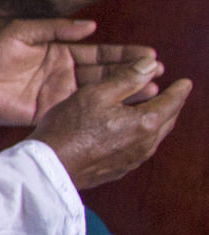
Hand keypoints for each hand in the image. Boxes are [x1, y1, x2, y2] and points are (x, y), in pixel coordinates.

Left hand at [0, 19, 155, 126]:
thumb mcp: (23, 32)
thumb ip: (56, 28)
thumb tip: (91, 26)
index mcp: (60, 50)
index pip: (98, 52)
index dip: (123, 53)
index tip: (149, 54)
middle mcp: (64, 72)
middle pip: (104, 73)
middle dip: (131, 73)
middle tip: (159, 74)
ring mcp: (58, 92)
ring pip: (97, 93)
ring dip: (123, 92)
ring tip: (150, 91)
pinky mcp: (49, 111)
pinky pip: (79, 110)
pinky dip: (99, 110)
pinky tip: (121, 110)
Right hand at [33, 61, 187, 188]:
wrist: (48, 166)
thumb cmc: (69, 127)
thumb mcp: (97, 93)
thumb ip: (127, 78)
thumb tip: (151, 64)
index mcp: (145, 122)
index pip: (172, 102)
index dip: (179, 90)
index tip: (185, 83)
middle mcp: (145, 144)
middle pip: (167, 121)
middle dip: (171, 106)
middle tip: (171, 95)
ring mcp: (133, 160)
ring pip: (153, 137)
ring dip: (155, 122)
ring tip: (151, 111)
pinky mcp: (118, 170)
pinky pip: (138, 149)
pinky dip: (140, 136)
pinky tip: (128, 132)